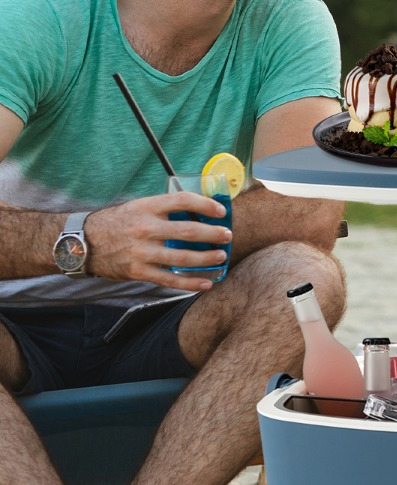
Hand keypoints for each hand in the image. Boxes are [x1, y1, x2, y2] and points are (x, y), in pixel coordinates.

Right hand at [86, 193, 231, 291]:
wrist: (81, 243)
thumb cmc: (116, 223)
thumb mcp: (137, 207)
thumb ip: (163, 209)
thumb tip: (197, 210)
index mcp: (146, 207)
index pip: (182, 200)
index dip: (205, 204)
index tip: (221, 211)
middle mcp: (145, 228)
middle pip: (188, 231)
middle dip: (213, 234)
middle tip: (227, 235)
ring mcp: (142, 252)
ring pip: (183, 258)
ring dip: (207, 258)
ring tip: (221, 256)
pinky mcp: (138, 271)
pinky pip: (169, 280)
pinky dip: (190, 283)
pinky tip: (206, 282)